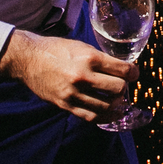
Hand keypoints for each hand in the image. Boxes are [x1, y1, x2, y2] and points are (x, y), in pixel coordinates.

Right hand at [0, 30, 136, 121]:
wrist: (28, 59)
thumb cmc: (56, 49)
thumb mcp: (81, 46)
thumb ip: (100, 58)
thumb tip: (119, 68)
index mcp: (89, 58)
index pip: (122, 70)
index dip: (133, 73)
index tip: (133, 73)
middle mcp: (83, 76)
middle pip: (117, 89)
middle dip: (123, 88)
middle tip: (122, 85)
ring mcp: (74, 93)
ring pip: (106, 106)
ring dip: (116, 104)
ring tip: (117, 100)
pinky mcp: (65, 105)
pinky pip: (90, 116)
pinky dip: (103, 117)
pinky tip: (109, 114)